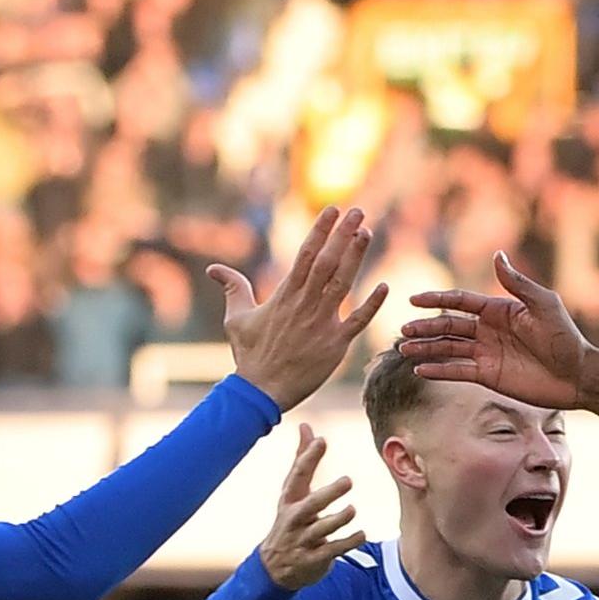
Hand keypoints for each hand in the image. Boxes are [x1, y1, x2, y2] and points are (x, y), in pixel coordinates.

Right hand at [209, 206, 390, 408]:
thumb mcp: (235, 318)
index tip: (332, 209)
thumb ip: (232, 288)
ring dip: (357, 257)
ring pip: (344, 283)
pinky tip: (385, 286)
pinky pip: (358, 321)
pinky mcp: (336, 344)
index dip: (320, 230)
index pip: (306, 254)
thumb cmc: (249, 355)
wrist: (261, 390)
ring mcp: (322, 323)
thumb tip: (213, 269)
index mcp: (285, 294)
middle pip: (328, 261)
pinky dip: (372, 305)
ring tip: (367, 234)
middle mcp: (306, 304)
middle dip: (343, 234)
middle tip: (358, 211)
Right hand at [261, 425, 363, 589]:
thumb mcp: (292, 492)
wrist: (274, 567)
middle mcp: (295, 519)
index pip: (296, 476)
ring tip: (351, 510)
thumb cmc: (290, 519)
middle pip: (310, 505)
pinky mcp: (314, 558)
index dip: (308, 458)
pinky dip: (348, 542)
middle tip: (348, 481)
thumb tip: (307, 426)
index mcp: (289, 500)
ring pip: (322, 528)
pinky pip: (333, 549)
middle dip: (328, 493)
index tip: (321, 440)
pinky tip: (361, 534)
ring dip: (339, 519)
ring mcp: (303, 540)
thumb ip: (302, 460)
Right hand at [394, 252, 590, 408]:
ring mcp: (486, 353)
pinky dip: (439, 371)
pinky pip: (458, 371)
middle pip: (449, 325)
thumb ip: (518, 284)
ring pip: (449, 348)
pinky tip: (421, 371)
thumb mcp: (543, 305)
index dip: (436, 300)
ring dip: (426, 349)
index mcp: (498, 310)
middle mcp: (488, 330)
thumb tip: (497, 255)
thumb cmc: (565, 338)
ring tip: (404, 350)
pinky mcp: (488, 376)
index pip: (460, 302)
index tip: (413, 299)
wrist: (577, 376)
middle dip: (426, 327)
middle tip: (403, 330)